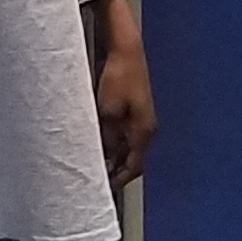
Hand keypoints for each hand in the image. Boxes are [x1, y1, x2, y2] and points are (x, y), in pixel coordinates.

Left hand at [88, 0, 154, 184]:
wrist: (126, 51)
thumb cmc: (118, 78)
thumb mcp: (106, 112)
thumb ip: (106, 138)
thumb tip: (104, 157)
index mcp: (144, 131)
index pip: (135, 166)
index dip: (120, 180)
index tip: (104, 189)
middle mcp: (146, 127)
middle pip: (133, 158)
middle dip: (116, 170)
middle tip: (96, 179)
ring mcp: (141, 117)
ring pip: (129, 147)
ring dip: (114, 156)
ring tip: (95, 163)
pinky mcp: (134, 108)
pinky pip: (125, 134)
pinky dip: (114, 143)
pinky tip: (99, 143)